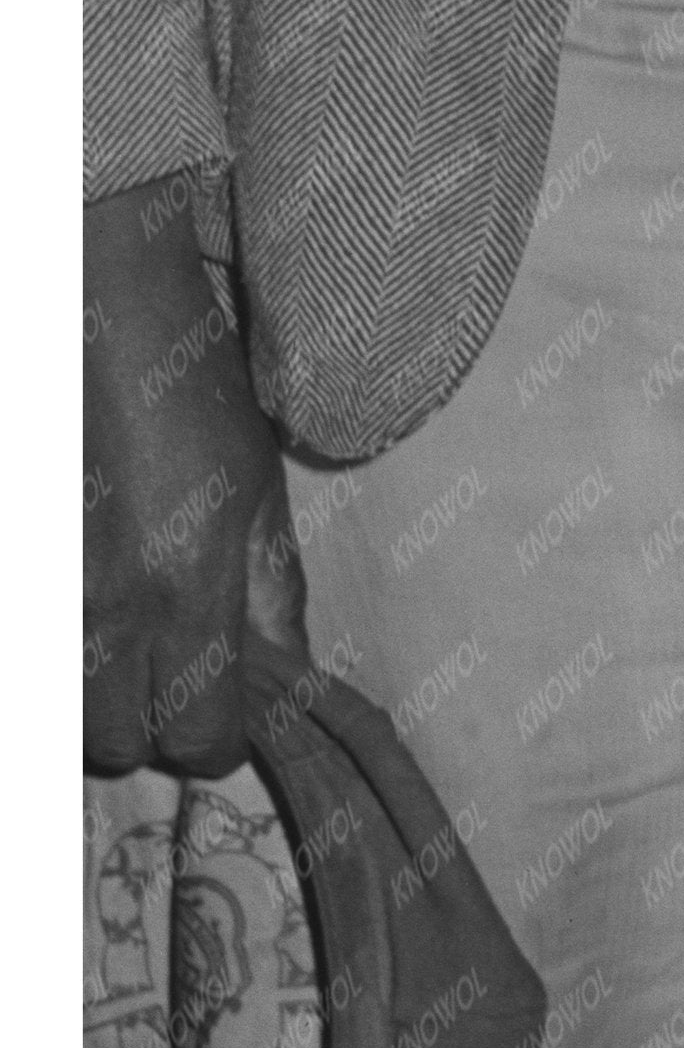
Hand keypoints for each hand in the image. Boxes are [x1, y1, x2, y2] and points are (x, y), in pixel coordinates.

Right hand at [85, 175, 300, 777]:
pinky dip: (51, 642)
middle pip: (118, 744)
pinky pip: (30, 659)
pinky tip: (75, 585)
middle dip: (142, 714)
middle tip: (156, 653)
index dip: (218, 729)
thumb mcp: (256, 482)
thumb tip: (292, 678)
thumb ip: (273, 593)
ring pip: (59, 715)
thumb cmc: (181, 382)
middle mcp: (100, 607)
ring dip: (86, 686)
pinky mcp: (10, 580)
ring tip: (110, 619)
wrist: (86, 303)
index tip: (218, 696)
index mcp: (185, 585)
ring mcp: (37, 597)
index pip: (204, 742)